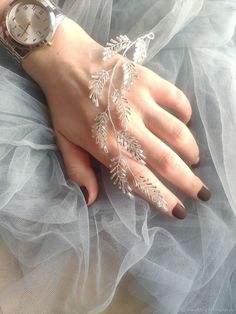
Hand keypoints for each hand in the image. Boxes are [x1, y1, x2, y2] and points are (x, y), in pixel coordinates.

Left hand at [22, 17, 210, 218]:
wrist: (64, 61)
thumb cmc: (64, 105)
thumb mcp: (64, 142)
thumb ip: (79, 170)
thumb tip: (90, 199)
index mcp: (105, 146)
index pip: (140, 179)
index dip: (162, 198)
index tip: (179, 210)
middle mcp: (127, 128)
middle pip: (165, 160)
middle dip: (188, 181)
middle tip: (203, 193)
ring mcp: (139, 102)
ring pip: (176, 132)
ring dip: (190, 150)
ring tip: (194, 160)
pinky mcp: (146, 80)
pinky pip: (176, 99)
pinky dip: (185, 113)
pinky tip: (184, 121)